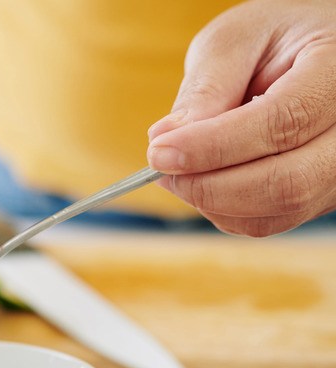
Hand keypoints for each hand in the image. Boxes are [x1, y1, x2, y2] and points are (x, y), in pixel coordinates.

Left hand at [146, 0, 335, 235]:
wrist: (313, 51)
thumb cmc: (274, 39)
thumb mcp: (236, 39)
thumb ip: (207, 87)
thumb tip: (166, 140)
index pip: (282, 124)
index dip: (213, 147)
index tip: (158, 154)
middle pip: (288, 183)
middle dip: (210, 187)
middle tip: (161, 170)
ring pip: (280, 210)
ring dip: (214, 201)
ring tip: (180, 170)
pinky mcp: (324, 192)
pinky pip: (274, 219)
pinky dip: (227, 210)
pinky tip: (206, 179)